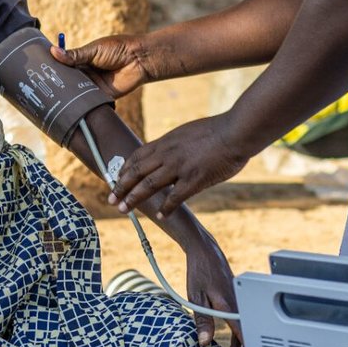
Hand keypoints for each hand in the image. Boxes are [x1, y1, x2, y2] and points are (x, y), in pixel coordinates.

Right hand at [52, 34, 154, 99]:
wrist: (139, 59)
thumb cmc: (118, 49)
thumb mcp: (94, 50)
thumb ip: (75, 55)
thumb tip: (53, 51)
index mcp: (83, 59)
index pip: (64, 65)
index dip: (54, 68)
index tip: (39, 71)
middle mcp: (87, 73)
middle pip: (68, 80)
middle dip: (58, 83)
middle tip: (42, 86)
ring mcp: (93, 85)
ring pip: (76, 91)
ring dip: (68, 94)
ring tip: (51, 97)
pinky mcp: (101, 95)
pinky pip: (89, 100)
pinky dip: (81, 102)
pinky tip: (70, 105)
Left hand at [110, 114, 249, 219]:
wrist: (236, 131)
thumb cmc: (218, 131)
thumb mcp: (188, 132)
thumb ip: (176, 144)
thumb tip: (169, 153)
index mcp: (167, 142)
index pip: (138, 156)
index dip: (125, 169)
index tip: (116, 179)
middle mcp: (168, 154)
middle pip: (137, 171)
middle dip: (121, 186)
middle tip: (111, 199)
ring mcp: (180, 166)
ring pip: (149, 184)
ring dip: (134, 198)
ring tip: (123, 209)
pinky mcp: (195, 179)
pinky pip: (175, 197)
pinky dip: (166, 207)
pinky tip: (160, 215)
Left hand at [184, 235, 244, 346]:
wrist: (205, 251)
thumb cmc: (199, 272)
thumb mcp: (196, 298)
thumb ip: (202, 321)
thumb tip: (204, 342)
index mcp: (231, 306)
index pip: (244, 335)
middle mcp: (238, 304)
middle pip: (246, 334)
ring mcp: (238, 300)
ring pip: (243, 326)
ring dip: (238, 342)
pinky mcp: (235, 298)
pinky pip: (239, 318)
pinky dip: (236, 330)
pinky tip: (227, 339)